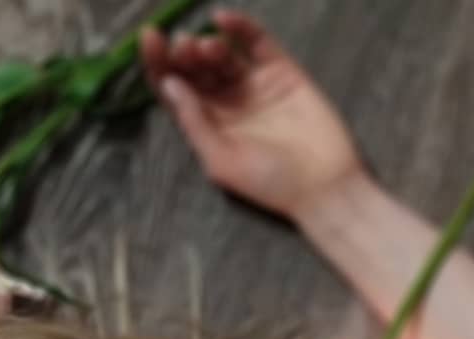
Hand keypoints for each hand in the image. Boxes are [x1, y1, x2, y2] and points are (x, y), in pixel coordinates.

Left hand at [140, 8, 365, 218]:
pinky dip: (240, 29)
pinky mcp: (281, 72)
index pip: (175, 90)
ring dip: (208, 44)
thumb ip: (194, 122)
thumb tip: (169, 84)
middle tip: (183, 46)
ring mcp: (253, 86)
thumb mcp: (221, 160)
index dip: (159, 65)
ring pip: (222, 56)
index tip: (150, 40)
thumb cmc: (269, 183)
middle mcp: (225, 103)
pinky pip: (257, 44)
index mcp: (205, 126)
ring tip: (205, 46)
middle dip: (183, 54)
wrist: (324, 185)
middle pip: (195, 70)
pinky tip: (223, 19)